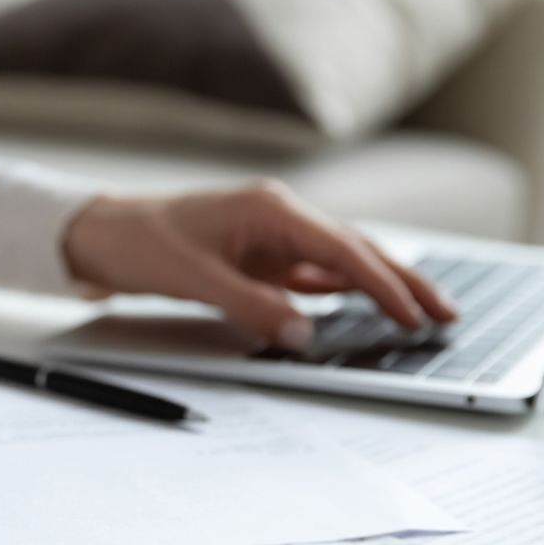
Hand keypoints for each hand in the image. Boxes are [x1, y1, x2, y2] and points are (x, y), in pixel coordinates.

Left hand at [62, 181, 456, 349]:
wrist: (98, 232)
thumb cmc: (139, 243)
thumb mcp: (195, 279)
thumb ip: (251, 307)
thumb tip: (302, 335)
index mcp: (270, 210)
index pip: (342, 250)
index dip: (384, 285)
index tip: (416, 315)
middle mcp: (277, 217)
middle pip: (353, 251)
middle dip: (401, 281)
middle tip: (445, 315)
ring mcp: (268, 237)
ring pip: (336, 263)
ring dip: (376, 285)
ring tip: (419, 312)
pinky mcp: (255, 255)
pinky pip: (308, 273)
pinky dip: (338, 289)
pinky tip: (361, 303)